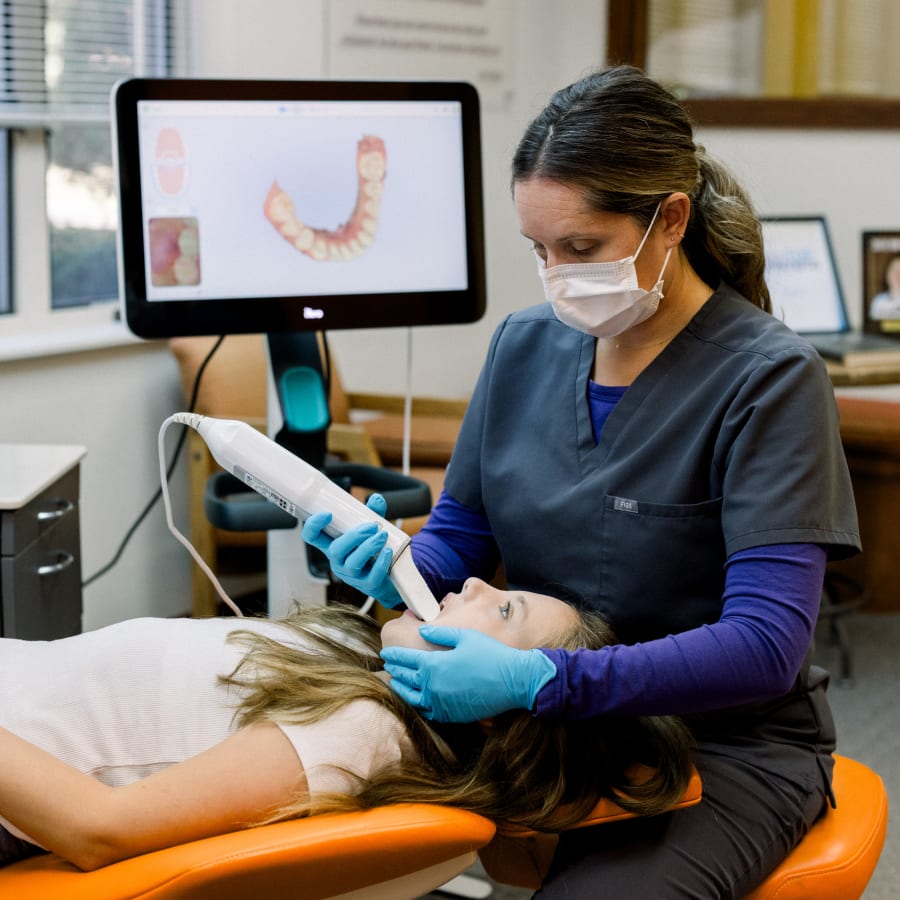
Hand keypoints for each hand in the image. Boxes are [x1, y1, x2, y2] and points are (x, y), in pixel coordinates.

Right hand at [300, 493, 403, 608]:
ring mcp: (351, 575)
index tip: (327, 514)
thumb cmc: (373, 551)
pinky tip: (388, 552)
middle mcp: (338, 561)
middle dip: (353, 536)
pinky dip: (380, 563)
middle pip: (335, 550)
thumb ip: (372, 514)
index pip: (312, 537)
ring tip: (382, 536)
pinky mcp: (367, 585)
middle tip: (372, 526)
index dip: (313, 526)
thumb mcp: (370, 531)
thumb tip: (376, 499)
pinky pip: (371, 576)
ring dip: (368, 547)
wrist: (390, 578)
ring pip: (352, 563)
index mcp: (333, 545)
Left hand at [380, 626, 556, 721]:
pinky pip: (428, 711)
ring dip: (401, 689)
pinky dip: (418, 704)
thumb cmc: (490, 654)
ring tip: (396, 682)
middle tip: (388, 665)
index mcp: (433, 665)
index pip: (405, 660)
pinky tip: (417, 699)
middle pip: (405, 678)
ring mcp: (441, 703)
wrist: (513, 681)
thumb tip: (422, 631)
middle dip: (395, 670)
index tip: (386, 653)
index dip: (394, 656)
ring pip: (412, 698)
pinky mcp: (451, 715)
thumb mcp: (465, 636)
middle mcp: (433, 686)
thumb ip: (440, 634)